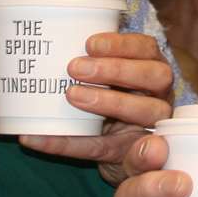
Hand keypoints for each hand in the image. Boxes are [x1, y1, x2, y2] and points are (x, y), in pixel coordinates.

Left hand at [19, 32, 172, 172]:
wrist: (117, 154)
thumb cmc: (107, 102)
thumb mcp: (105, 79)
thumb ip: (92, 63)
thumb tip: (52, 42)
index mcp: (153, 69)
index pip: (148, 48)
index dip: (123, 44)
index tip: (90, 44)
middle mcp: (160, 96)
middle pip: (157, 76)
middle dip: (117, 69)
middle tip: (75, 67)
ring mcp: (151, 127)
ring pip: (144, 111)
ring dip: (109, 101)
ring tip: (72, 95)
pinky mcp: (131, 154)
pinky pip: (103, 147)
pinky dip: (66, 142)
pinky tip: (37, 137)